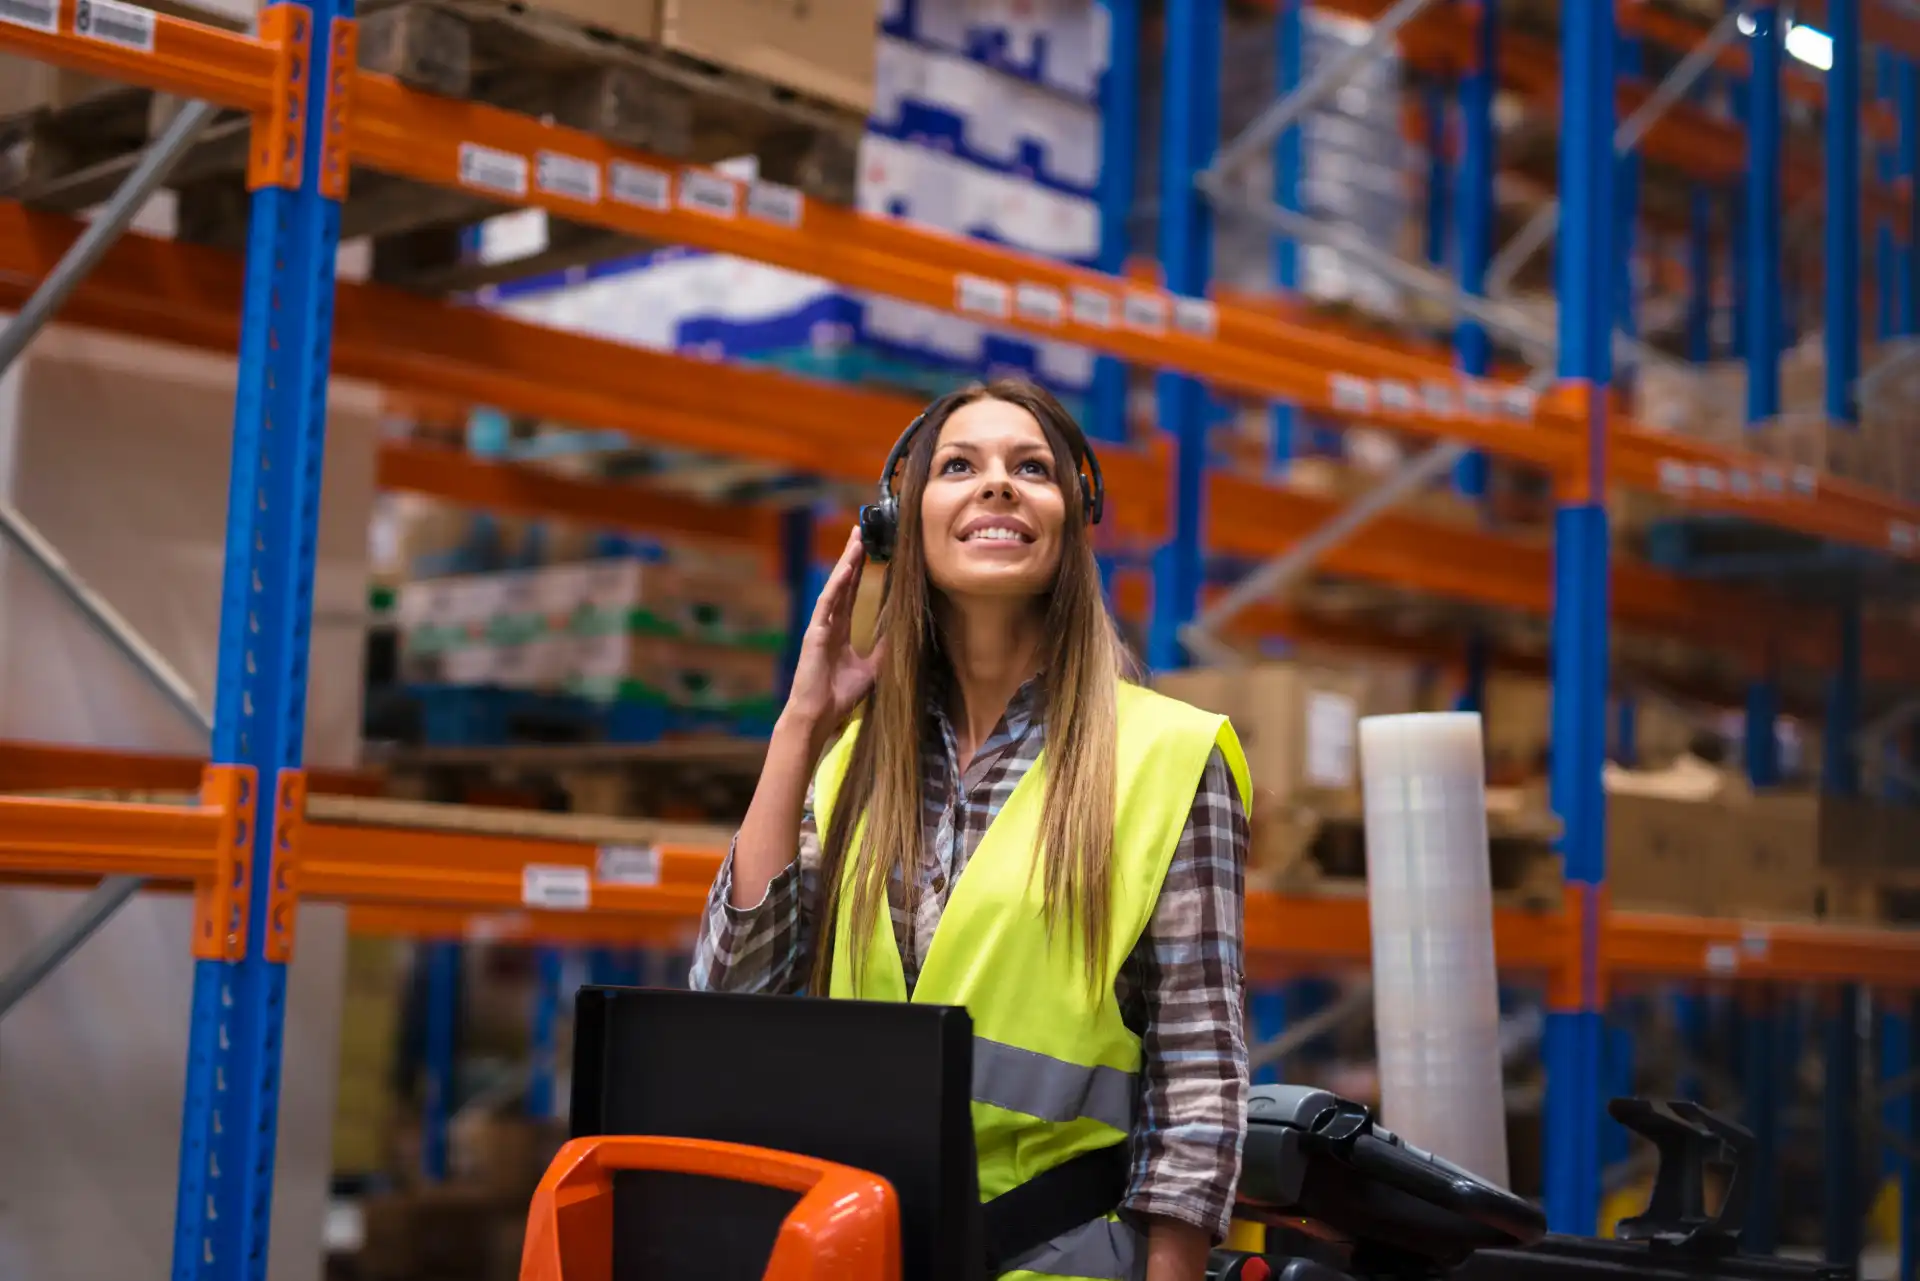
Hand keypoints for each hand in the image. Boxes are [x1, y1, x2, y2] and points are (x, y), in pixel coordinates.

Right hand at [781, 527, 887, 740]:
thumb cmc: (838, 696)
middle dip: (851, 558)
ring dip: (845, 564)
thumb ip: (883, 651)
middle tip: (860, 532)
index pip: (849, 593)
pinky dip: (836, 586)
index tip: (867, 550)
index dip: (858, 572)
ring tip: (855, 541)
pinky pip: (827, 604)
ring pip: (834, 588)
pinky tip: (846, 569)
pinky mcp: (815, 633)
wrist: (818, 715)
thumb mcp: (871, 670)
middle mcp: (829, 624)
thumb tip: (902, 636)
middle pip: (841, 583)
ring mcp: (820, 626)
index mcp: (839, 631)